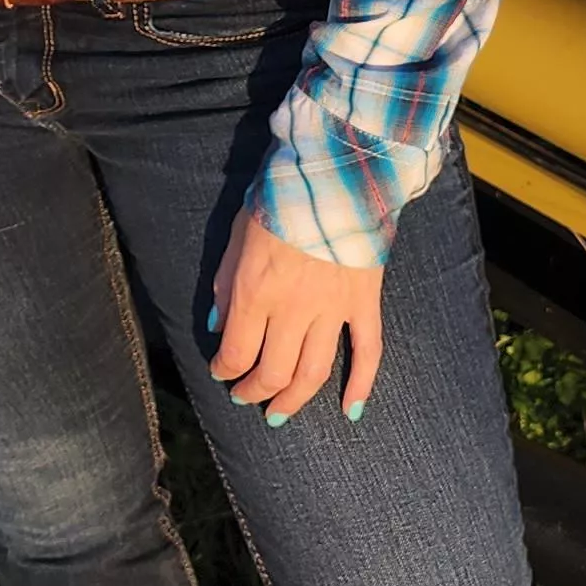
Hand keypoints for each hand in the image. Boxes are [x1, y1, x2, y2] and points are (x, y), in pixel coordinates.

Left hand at [206, 204, 382, 425]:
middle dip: (254, 392)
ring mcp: (333, 308)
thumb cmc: (280, 198)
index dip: (225, 371)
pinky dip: (360, 385)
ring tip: (280, 412)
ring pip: (314, 373)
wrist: (336, 172)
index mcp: (256, 291)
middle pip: (273, 373)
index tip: (221, 372)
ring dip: (294, 400)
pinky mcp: (364, 302)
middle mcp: (293, 308)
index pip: (236, 352)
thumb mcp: (237, 235)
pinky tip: (350, 411)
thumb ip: (225, 283)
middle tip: (247, 397)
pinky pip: (367, 352)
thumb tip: (218, 325)